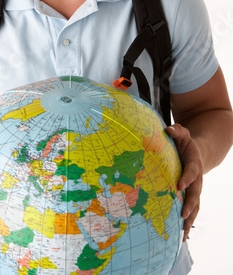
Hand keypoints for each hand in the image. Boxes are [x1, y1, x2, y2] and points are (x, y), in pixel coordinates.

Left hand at [165, 123, 202, 241]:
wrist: (197, 153)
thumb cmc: (185, 143)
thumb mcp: (182, 134)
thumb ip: (177, 131)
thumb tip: (169, 129)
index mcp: (194, 164)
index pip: (191, 172)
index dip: (186, 178)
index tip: (179, 186)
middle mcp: (197, 179)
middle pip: (195, 194)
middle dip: (190, 204)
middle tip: (183, 214)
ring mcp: (195, 190)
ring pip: (195, 206)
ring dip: (190, 219)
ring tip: (184, 233)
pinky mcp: (191, 196)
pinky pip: (191, 211)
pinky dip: (187, 223)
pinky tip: (182, 237)